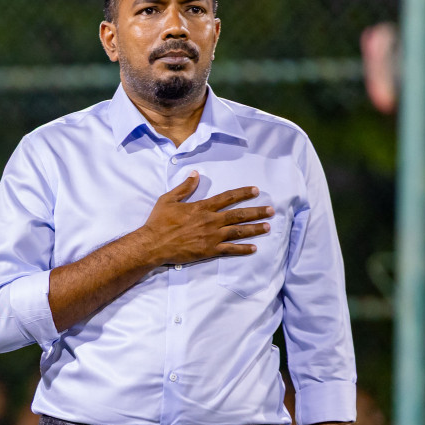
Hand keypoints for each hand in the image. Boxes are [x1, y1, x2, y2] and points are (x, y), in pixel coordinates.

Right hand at [136, 172, 272, 267]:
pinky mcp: (209, 250)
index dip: (243, 193)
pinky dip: (242, 249)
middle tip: (271, 210)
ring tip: (267, 227)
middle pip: (238, 214)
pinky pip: (229, 250)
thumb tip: (195, 174)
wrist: (153, 244)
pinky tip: (253, 248)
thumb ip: (184, 187)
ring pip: (238, 231)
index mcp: (202, 207)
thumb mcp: (168, 199)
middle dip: (257, 211)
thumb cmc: (159, 221)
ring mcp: (211, 236)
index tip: (256, 190)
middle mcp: (211, 220)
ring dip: (254, 229)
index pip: (227, 197)